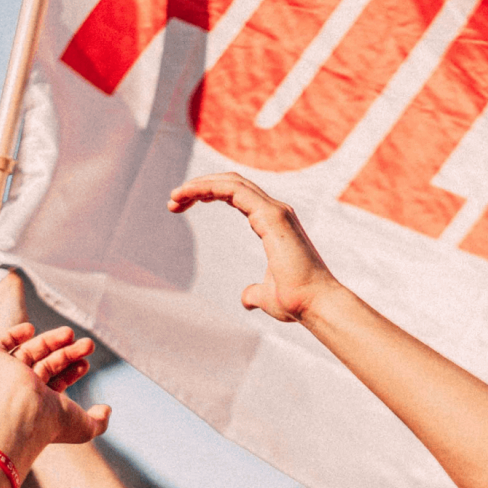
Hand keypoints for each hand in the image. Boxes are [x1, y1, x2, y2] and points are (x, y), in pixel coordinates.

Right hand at [0, 320, 110, 452]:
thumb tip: (107, 409)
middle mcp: (21, 390)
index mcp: (38, 404)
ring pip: (30, 352)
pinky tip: (31, 328)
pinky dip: (13, 334)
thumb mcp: (85, 427)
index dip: (72, 371)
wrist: (23, 413)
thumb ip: (99, 421)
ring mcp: (6, 375)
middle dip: (68, 353)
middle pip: (46, 364)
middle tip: (88, 344)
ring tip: (71, 333)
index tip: (86, 363)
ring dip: (52, 340)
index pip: (56, 382)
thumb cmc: (53, 424)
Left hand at [167, 173, 338, 320]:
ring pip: (231, 182)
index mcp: (273, 224)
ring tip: (173, 198)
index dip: (208, 193)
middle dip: (200, 187)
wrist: (315, 305)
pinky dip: (209, 187)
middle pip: (231, 183)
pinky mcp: (273, 216)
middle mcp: (276, 212)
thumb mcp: (266, 296)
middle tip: (172, 201)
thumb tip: (246, 299)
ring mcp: (276, 211)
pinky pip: (234, 190)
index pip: (236, 195)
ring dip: (199, 185)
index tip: (181, 205)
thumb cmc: (296, 302)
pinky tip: (188, 195)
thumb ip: (254, 293)